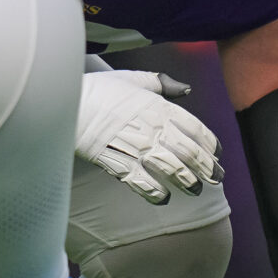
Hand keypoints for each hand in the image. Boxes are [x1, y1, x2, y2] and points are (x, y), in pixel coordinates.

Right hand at [78, 70, 220, 204]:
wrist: (60, 101)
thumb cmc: (96, 89)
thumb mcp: (129, 79)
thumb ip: (159, 83)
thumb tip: (186, 89)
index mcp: (157, 106)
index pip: (196, 129)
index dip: (210, 144)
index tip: (216, 153)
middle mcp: (150, 127)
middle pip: (189, 152)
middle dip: (207, 167)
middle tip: (216, 178)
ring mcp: (132, 146)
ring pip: (171, 168)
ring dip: (186, 181)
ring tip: (194, 190)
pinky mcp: (113, 161)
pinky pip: (140, 181)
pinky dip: (154, 192)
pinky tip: (162, 198)